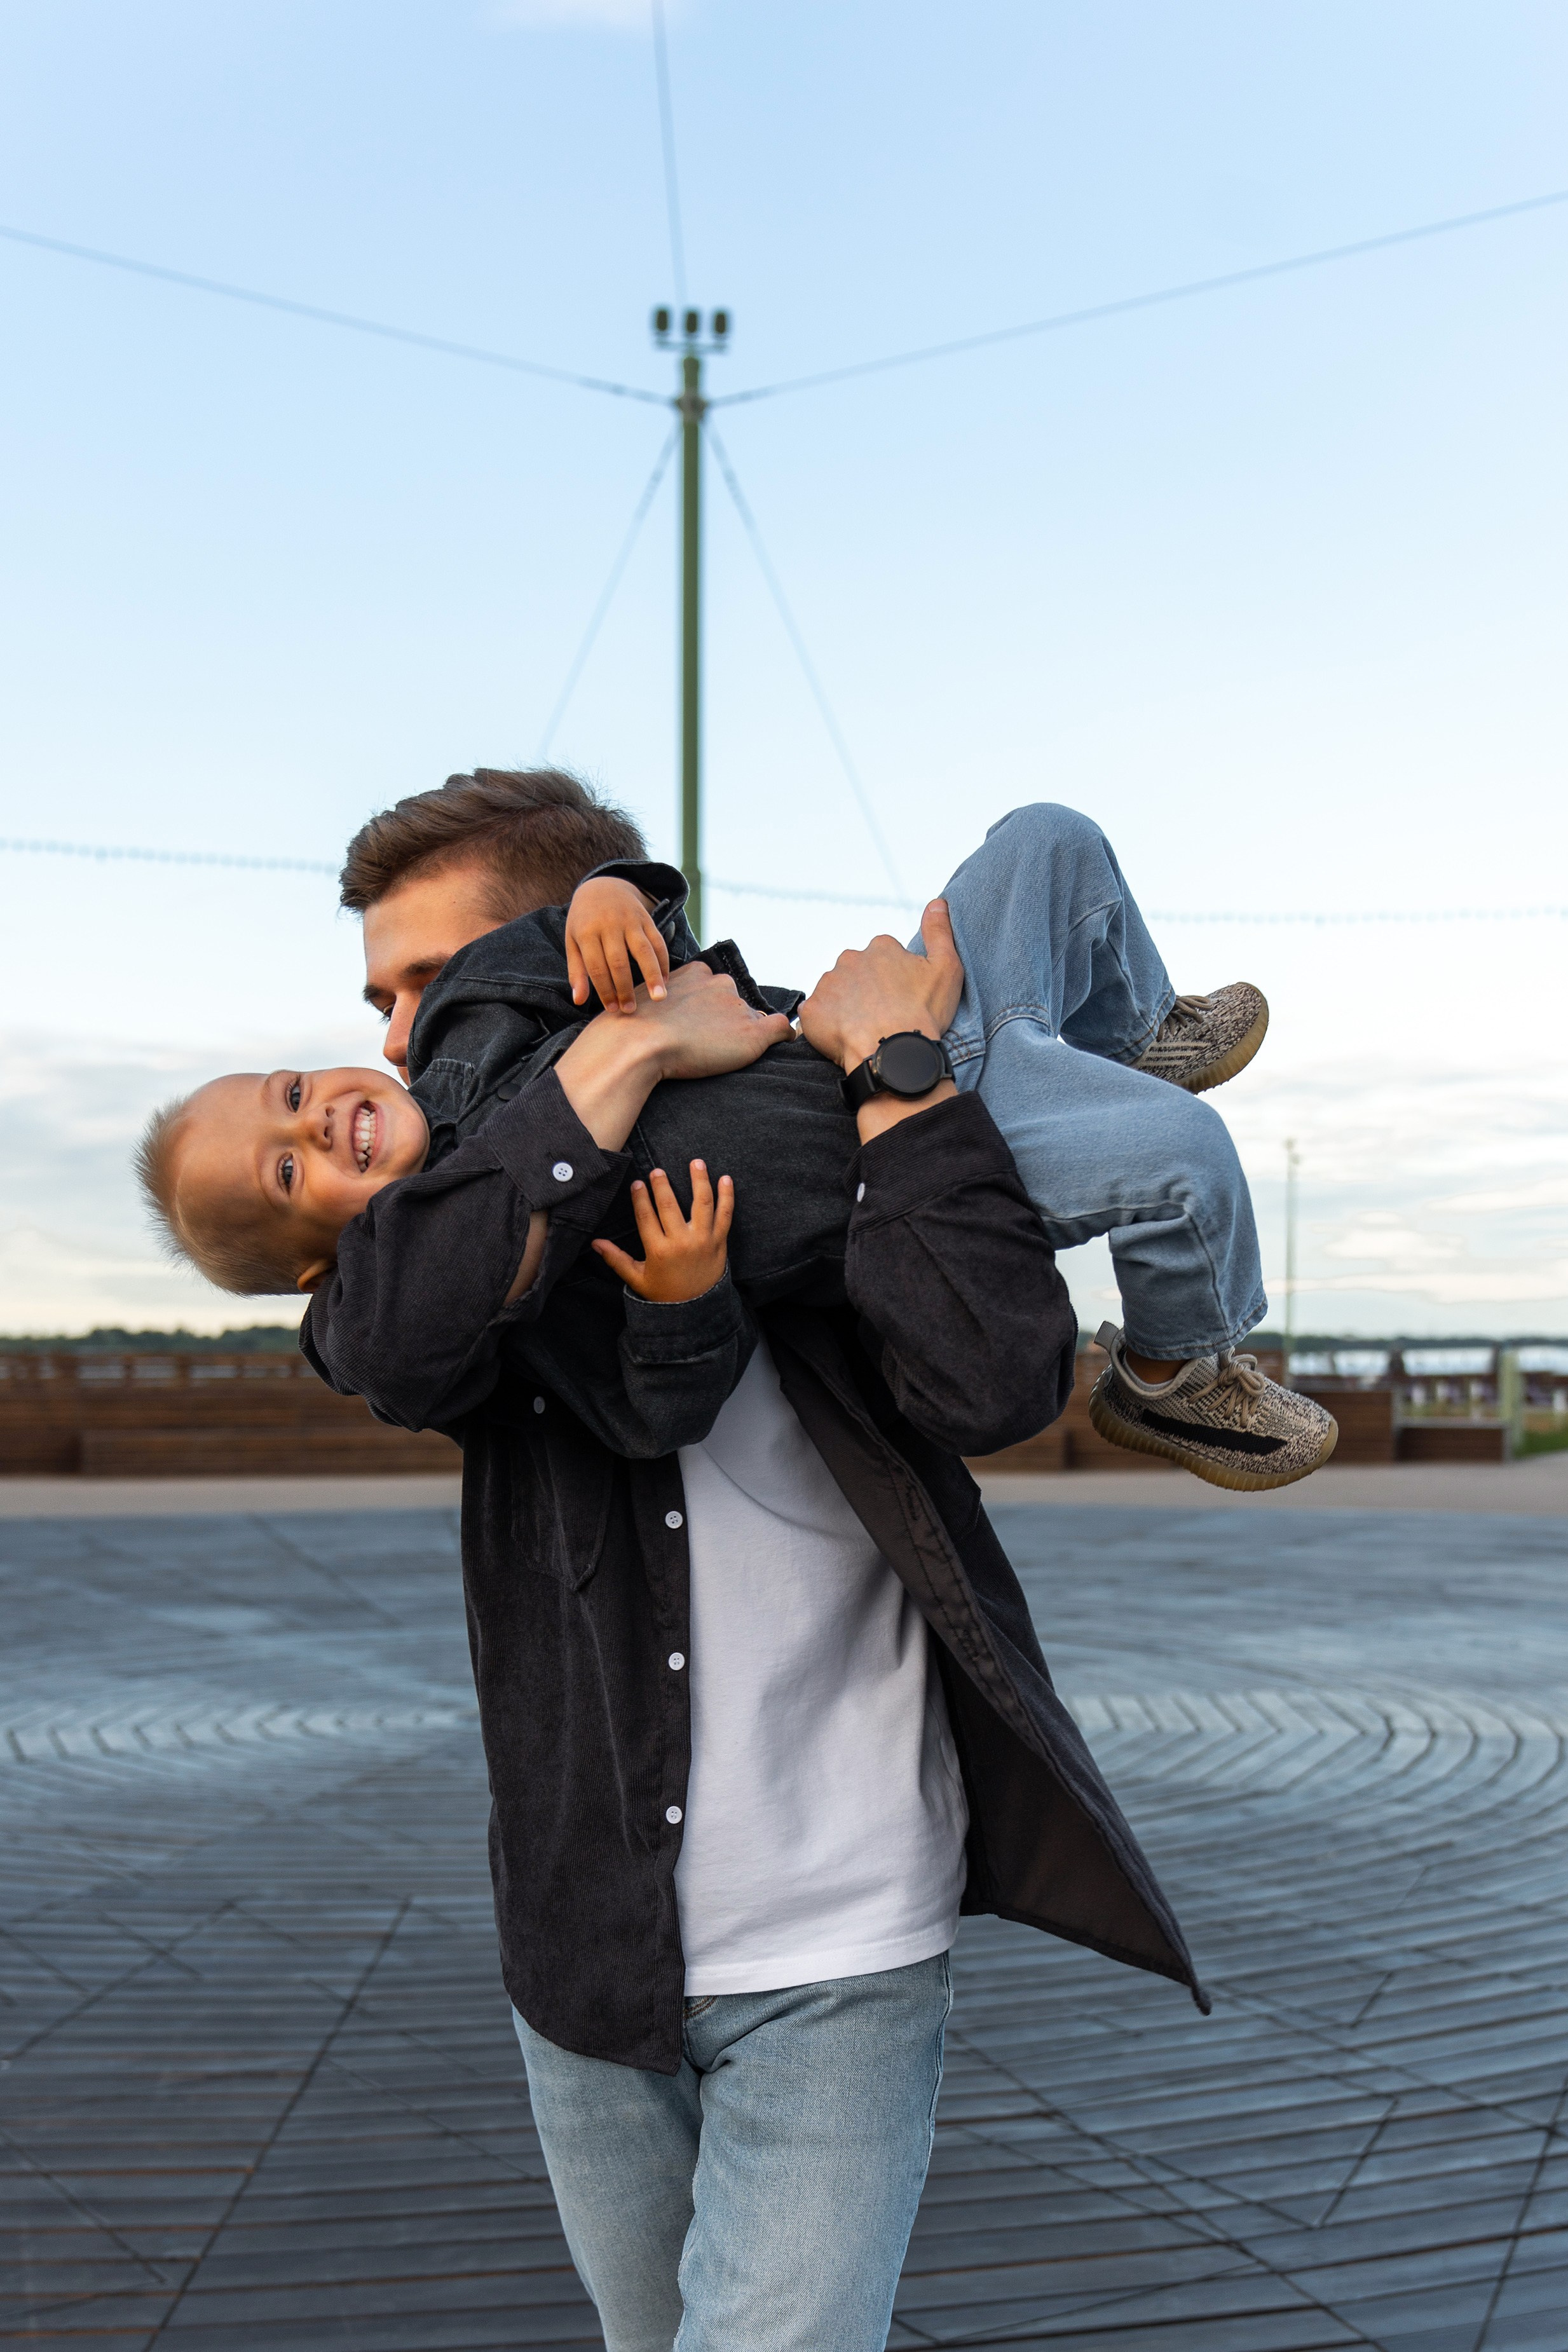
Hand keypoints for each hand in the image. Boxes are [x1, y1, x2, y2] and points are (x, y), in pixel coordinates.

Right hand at [554, 961, 789, 1154]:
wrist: (637, 1043)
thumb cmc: (631, 1029)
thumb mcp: (642, 1001)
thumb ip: (659, 1003)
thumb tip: (661, 1017)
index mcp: (694, 973)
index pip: (711, 986)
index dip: (707, 1007)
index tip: (696, 1025)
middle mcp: (719, 984)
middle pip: (732, 1000)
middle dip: (726, 1017)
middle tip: (707, 1041)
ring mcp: (737, 1007)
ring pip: (752, 1017)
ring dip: (743, 1031)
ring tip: (726, 1051)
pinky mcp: (752, 1031)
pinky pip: (780, 1028)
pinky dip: (784, 1035)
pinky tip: (781, 1043)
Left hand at [566, 877, 670, 1012]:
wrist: (602, 886)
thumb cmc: (584, 920)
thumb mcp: (573, 941)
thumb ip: (576, 971)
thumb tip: (578, 1001)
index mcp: (587, 932)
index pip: (596, 967)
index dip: (604, 990)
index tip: (612, 1009)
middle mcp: (609, 925)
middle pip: (619, 962)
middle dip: (625, 988)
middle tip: (630, 1010)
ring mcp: (630, 921)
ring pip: (643, 951)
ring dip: (652, 976)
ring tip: (658, 998)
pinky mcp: (646, 918)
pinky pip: (658, 941)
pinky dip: (663, 961)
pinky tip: (665, 979)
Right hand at [593, 1161, 733, 1301]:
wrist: (696, 1311)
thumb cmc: (664, 1293)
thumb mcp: (637, 1278)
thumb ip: (616, 1259)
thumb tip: (595, 1243)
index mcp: (659, 1251)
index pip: (646, 1216)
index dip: (640, 1198)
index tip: (638, 1183)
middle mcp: (681, 1243)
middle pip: (670, 1205)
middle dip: (663, 1185)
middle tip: (657, 1171)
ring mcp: (703, 1240)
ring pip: (702, 1203)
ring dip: (699, 1180)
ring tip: (696, 1162)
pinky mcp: (719, 1242)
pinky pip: (725, 1215)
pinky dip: (727, 1196)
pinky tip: (726, 1179)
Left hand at [798, 899, 963, 1072]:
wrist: (895, 1053)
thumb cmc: (924, 1014)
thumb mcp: (946, 968)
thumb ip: (940, 932)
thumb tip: (938, 902)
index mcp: (881, 948)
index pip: (882, 958)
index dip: (892, 981)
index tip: (901, 1001)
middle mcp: (850, 958)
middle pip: (855, 974)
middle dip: (865, 992)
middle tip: (881, 1018)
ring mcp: (828, 983)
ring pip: (835, 993)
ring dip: (845, 1008)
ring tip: (864, 1031)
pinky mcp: (811, 1010)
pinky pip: (816, 1016)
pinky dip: (826, 1026)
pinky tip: (844, 1038)